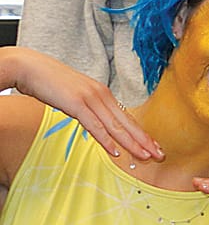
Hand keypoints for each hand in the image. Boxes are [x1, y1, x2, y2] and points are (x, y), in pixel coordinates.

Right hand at [1, 47, 158, 162]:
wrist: (32, 67)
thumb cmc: (52, 82)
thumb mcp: (77, 95)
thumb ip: (90, 107)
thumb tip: (98, 120)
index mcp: (104, 94)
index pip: (127, 117)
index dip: (142, 133)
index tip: (154, 146)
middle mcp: (102, 96)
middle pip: (127, 123)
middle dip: (145, 141)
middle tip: (160, 155)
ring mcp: (90, 99)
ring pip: (116, 126)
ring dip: (131, 144)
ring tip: (144, 157)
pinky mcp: (76, 104)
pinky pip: (95, 126)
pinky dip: (106, 140)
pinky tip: (116, 152)